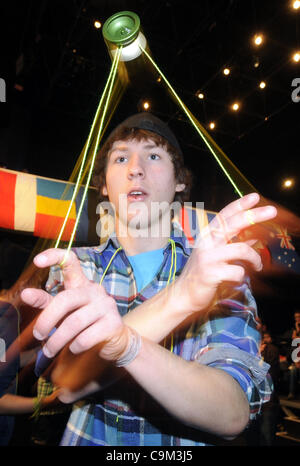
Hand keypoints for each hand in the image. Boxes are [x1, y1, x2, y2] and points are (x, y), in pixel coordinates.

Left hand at [21, 249, 129, 360]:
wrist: (117, 341)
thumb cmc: (85, 323)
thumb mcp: (64, 311)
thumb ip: (46, 302)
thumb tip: (25, 294)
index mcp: (81, 283)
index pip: (70, 261)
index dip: (54, 256)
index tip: (37, 261)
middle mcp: (95, 290)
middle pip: (65, 299)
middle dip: (47, 320)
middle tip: (38, 335)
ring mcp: (106, 306)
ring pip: (74, 323)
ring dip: (57, 340)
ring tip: (49, 350)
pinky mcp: (113, 324)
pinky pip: (86, 337)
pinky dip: (74, 346)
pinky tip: (73, 348)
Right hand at [174, 193, 276, 314]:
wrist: (184, 294)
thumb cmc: (202, 273)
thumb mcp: (217, 255)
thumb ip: (234, 244)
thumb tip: (253, 235)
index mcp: (207, 235)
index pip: (225, 215)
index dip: (240, 205)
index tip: (255, 197)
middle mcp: (206, 242)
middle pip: (232, 223)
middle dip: (254, 215)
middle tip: (272, 211)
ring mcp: (208, 257)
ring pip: (242, 249)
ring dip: (255, 258)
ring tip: (257, 265)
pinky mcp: (211, 273)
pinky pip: (238, 271)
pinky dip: (242, 275)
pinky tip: (237, 279)